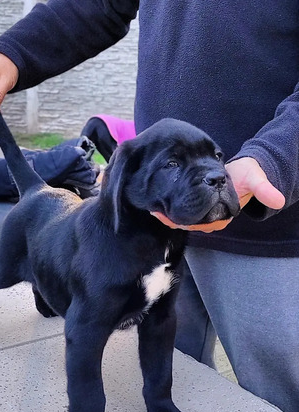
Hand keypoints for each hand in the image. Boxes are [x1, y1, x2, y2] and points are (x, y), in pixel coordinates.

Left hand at [151, 157, 284, 232]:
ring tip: (152, 205)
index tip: (168, 216)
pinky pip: (183, 209)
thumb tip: (277, 201)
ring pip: (183, 218)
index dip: (184, 222)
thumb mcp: (256, 180)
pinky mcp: (199, 205)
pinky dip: (172, 207)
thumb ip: (264, 190)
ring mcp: (205, 213)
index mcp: (222, 217)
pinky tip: (159, 200)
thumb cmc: (250, 175)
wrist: (247, 169)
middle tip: (153, 209)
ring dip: (168, 213)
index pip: (200, 224)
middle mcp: (211, 218)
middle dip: (171, 218)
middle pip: (187, 223)